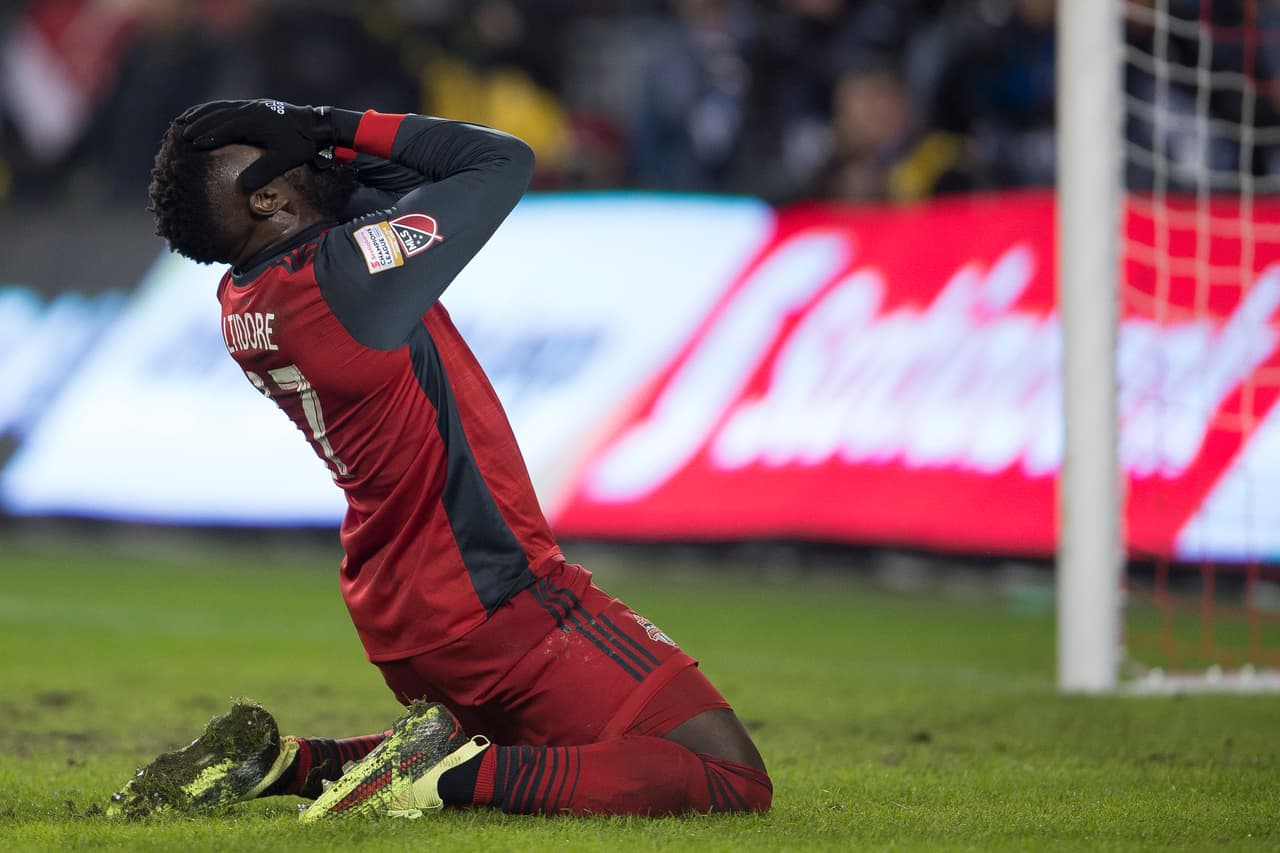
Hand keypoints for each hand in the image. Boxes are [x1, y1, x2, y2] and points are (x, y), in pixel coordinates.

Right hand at [180, 99, 336, 190]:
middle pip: (218, 116)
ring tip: (182, 122)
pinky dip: (210, 108)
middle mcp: (250, 110)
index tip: (193, 145)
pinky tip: (201, 113)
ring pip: (219, 108)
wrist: (315, 124)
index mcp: (255, 122)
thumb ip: (264, 172)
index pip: (226, 129)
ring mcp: (250, 106)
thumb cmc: (300, 144)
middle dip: (199, 125)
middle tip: (181, 136)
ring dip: (200, 114)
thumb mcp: (284, 160)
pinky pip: (226, 105)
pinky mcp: (253, 105)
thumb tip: (243, 187)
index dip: (209, 136)